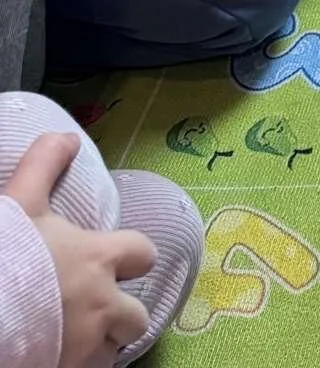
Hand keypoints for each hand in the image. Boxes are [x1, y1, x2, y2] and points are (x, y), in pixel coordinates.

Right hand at [5, 132, 153, 367]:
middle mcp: (102, 308)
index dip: (132, 256)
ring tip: (77, 340)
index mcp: (99, 260)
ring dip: (100, 346)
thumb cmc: (5, 254)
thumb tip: (67, 137)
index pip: (143, 254)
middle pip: (136, 317)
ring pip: (111, 353)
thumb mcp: (21, 200)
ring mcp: (85, 350)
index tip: (120, 260)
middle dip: (123, 315)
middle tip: (99, 312)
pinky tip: (56, 358)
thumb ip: (45, 165)